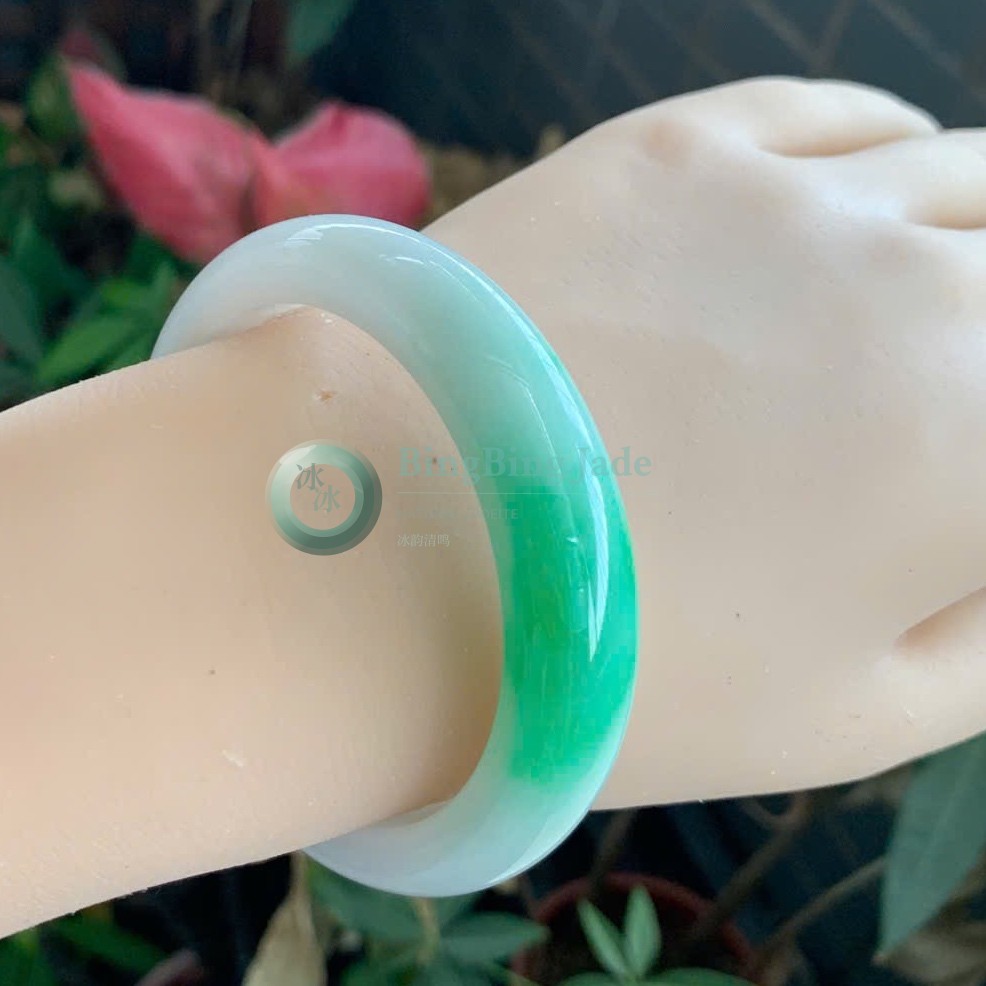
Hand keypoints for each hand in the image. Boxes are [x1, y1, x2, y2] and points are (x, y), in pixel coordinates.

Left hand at [425, 77, 985, 803]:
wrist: (380, 567)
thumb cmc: (619, 676)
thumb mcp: (853, 717)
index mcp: (985, 431)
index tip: (946, 485)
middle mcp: (917, 280)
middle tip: (925, 409)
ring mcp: (783, 196)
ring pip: (950, 175)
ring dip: (959, 241)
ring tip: (910, 308)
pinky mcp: (663, 151)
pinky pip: (825, 116)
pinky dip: (873, 156)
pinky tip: (851, 206)